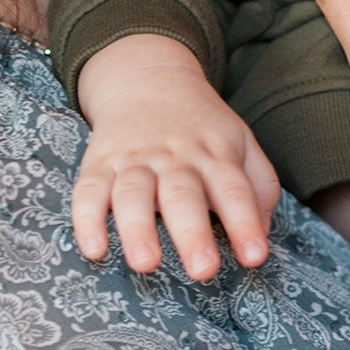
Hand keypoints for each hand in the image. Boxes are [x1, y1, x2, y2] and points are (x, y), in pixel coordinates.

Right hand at [73, 35, 279, 278]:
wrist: (147, 78)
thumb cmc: (201, 127)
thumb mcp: (241, 143)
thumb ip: (259, 187)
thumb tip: (262, 235)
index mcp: (214, 154)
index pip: (234, 189)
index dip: (245, 223)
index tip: (254, 257)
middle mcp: (175, 157)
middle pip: (183, 195)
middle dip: (192, 234)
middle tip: (203, 271)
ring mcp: (134, 159)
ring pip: (133, 194)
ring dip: (138, 229)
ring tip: (146, 264)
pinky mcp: (99, 162)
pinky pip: (89, 190)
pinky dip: (87, 219)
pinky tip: (93, 249)